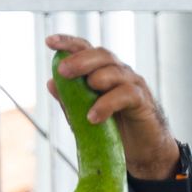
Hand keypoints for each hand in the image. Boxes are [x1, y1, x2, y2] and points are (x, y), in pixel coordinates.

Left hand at [46, 34, 183, 180]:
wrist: (139, 150)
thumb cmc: (111, 128)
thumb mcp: (83, 115)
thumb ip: (69, 99)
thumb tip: (50, 82)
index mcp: (101, 71)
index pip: (86, 50)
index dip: (69, 43)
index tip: (49, 42)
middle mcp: (118, 72)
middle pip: (102, 55)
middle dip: (81, 60)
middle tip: (64, 70)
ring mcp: (132, 84)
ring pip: (115, 71)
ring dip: (96, 79)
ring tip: (84, 95)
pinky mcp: (142, 101)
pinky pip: (125, 95)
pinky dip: (107, 104)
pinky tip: (93, 117)